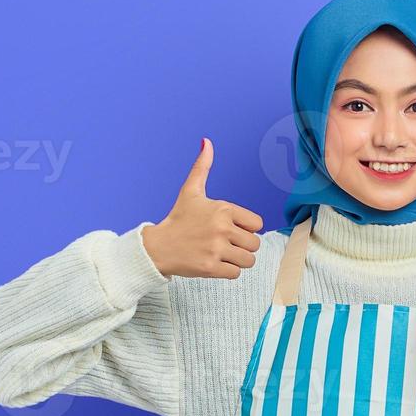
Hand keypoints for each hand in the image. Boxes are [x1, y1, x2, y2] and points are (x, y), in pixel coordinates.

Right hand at [141, 138, 264, 278]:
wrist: (158, 246)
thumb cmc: (178, 219)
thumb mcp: (191, 191)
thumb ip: (202, 167)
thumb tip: (207, 141)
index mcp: (222, 209)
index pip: (257, 224)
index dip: (246, 228)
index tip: (230, 229)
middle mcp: (221, 228)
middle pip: (255, 244)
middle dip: (243, 246)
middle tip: (225, 244)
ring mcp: (216, 249)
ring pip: (248, 260)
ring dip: (238, 260)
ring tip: (222, 254)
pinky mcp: (211, 267)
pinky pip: (236, 273)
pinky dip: (228, 271)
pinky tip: (214, 263)